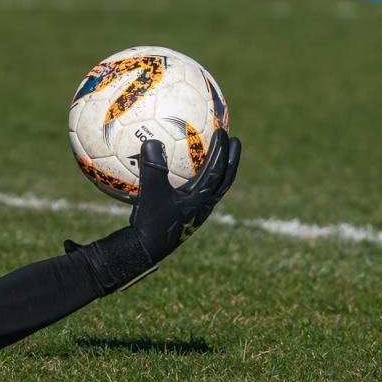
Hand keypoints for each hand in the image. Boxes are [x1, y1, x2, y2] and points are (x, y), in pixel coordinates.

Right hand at [128, 131, 240, 264]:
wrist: (146, 250)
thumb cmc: (151, 222)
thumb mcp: (150, 193)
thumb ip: (152, 168)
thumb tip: (151, 140)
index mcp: (201, 198)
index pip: (217, 170)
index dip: (222, 150)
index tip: (224, 131)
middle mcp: (204, 205)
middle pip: (224, 179)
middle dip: (230, 159)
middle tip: (234, 141)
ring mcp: (197, 212)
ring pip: (214, 187)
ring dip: (218, 170)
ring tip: (217, 154)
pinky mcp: (187, 216)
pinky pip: (197, 193)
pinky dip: (198, 180)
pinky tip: (186, 173)